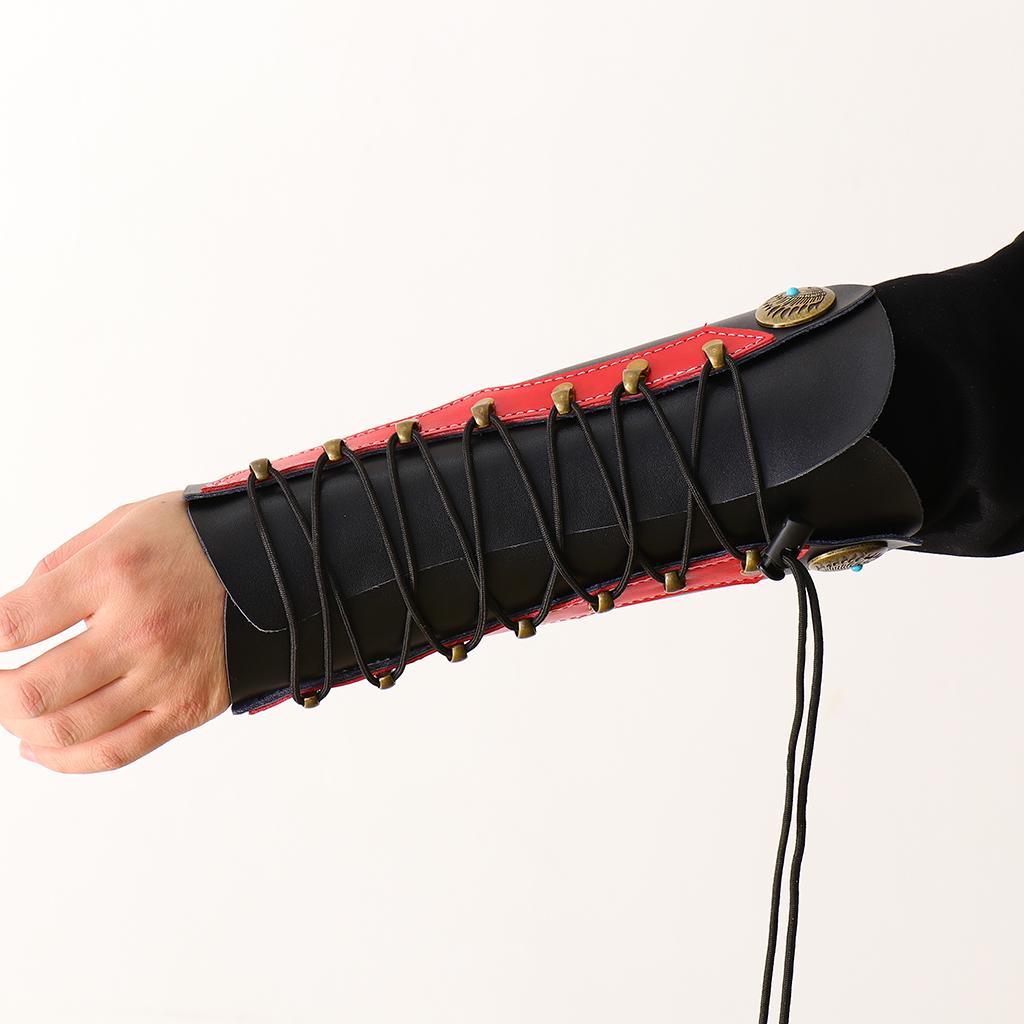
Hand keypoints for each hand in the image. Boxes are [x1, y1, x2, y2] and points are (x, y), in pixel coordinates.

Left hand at [0, 493, 228, 772]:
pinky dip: (65, 760)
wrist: (284, 565)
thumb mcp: (126, 521)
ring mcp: (164, 675)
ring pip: (65, 730)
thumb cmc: (203, 540)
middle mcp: (138, 629)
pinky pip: (115, 752)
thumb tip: (15, 609)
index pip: (13, 624)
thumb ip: (62, 563)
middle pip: (30, 690)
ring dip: (20, 728)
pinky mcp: (186, 708)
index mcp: (116, 572)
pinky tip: (43, 747)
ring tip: (15, 713)